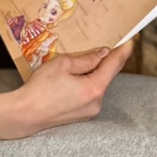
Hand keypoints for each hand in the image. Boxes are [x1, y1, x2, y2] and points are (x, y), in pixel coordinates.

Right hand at [11, 39, 133, 135]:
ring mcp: (90, 111)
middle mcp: (96, 102)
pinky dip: (85, 83)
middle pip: (105, 75)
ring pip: (96, 85)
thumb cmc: (41, 88)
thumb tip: (103, 54)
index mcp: (94, 89)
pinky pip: (89, 94)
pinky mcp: (82, 115)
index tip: (130, 40)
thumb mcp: (63, 64)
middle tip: (101, 44)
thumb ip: (86, 59)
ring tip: (78, 61)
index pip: (114, 65)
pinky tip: (72, 77)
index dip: (122, 51)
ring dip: (92, 72)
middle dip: (103, 60)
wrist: (25, 114)